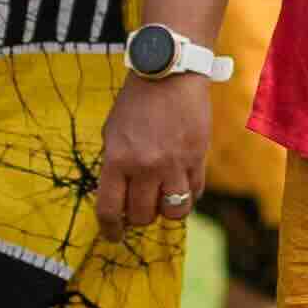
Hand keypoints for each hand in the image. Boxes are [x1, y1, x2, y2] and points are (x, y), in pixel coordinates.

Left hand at [92, 67, 209, 239]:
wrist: (170, 72)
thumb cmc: (137, 102)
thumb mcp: (113, 132)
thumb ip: (114, 166)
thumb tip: (118, 199)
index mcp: (117, 159)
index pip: (110, 210)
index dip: (110, 230)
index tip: (114, 235)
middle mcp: (145, 166)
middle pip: (142, 216)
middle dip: (140, 216)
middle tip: (142, 205)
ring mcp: (173, 163)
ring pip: (173, 212)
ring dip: (166, 210)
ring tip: (164, 197)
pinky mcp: (197, 157)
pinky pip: (195, 193)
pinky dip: (188, 195)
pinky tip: (182, 185)